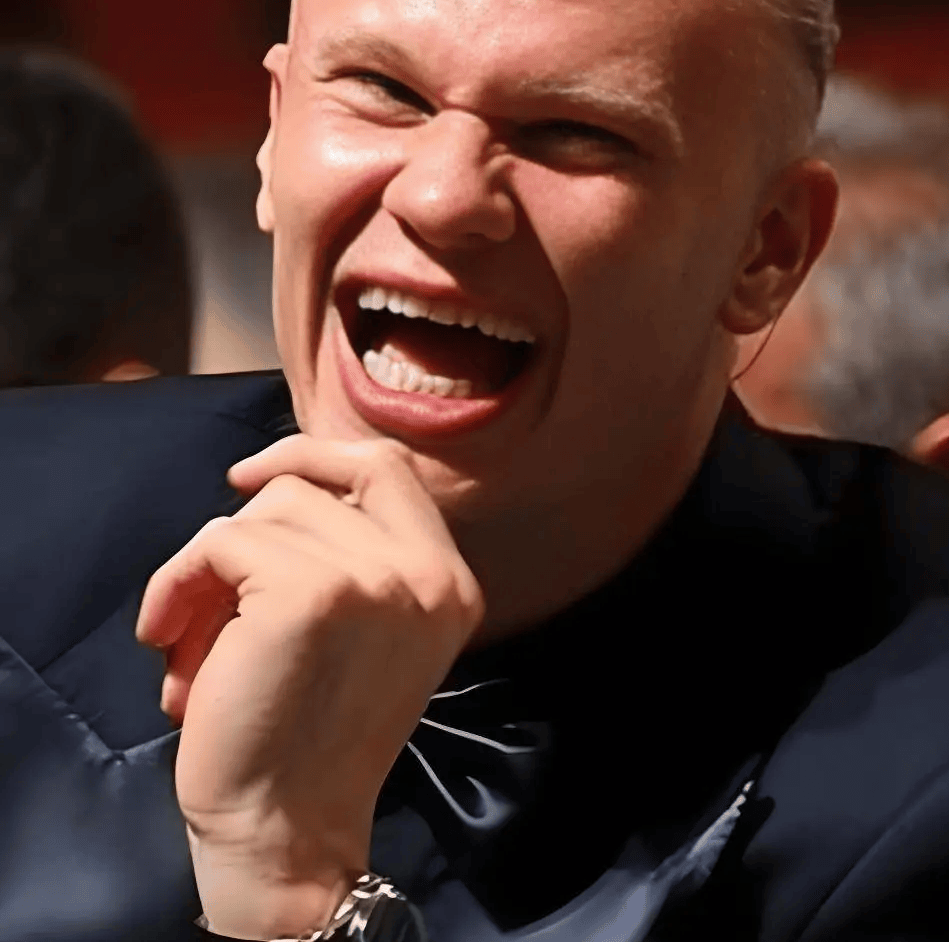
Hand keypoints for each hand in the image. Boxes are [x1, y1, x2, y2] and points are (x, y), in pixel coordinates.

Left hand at [136, 436, 482, 938]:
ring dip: (204, 571)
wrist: (287, 823)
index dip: (314, 452)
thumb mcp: (362, 632)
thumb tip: (274, 480)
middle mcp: (428, 575)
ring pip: (260, 513)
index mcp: (452, 585)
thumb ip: (354, 558)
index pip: (390, 465)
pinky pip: (218, 544)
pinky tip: (169, 643)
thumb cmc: (304, 736)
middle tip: (211, 604)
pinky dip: (176, 586)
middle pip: (311, 486)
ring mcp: (376, 579)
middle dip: (245, 532)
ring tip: (191, 643)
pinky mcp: (311, 593)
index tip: (252, 478)